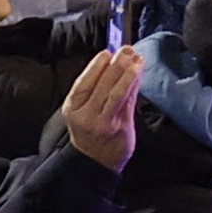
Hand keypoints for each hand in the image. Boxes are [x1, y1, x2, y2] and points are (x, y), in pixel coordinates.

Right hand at [62, 47, 142, 171]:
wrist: (94, 162)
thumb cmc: (89, 132)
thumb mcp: (82, 111)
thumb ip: (94, 90)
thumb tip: (110, 65)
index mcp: (73, 109)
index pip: (84, 84)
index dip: (95, 67)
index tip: (106, 53)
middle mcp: (87, 116)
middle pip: (102, 86)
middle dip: (115, 66)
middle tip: (126, 50)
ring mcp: (105, 123)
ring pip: (116, 94)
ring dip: (128, 75)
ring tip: (136, 60)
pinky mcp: (121, 129)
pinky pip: (128, 104)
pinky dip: (134, 87)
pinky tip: (138, 76)